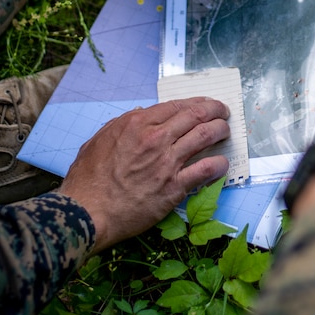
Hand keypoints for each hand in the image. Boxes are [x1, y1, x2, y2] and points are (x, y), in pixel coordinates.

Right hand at [58, 97, 229, 252]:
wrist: (89, 211)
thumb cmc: (88, 179)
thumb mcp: (98, 141)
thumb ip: (120, 125)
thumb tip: (140, 114)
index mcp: (136, 124)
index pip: (176, 106)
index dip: (196, 102)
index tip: (205, 104)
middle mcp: (155, 138)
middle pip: (195, 115)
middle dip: (214, 110)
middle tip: (222, 113)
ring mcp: (167, 162)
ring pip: (205, 136)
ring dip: (220, 130)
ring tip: (225, 131)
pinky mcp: (174, 186)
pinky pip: (205, 170)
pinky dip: (218, 164)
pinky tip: (222, 164)